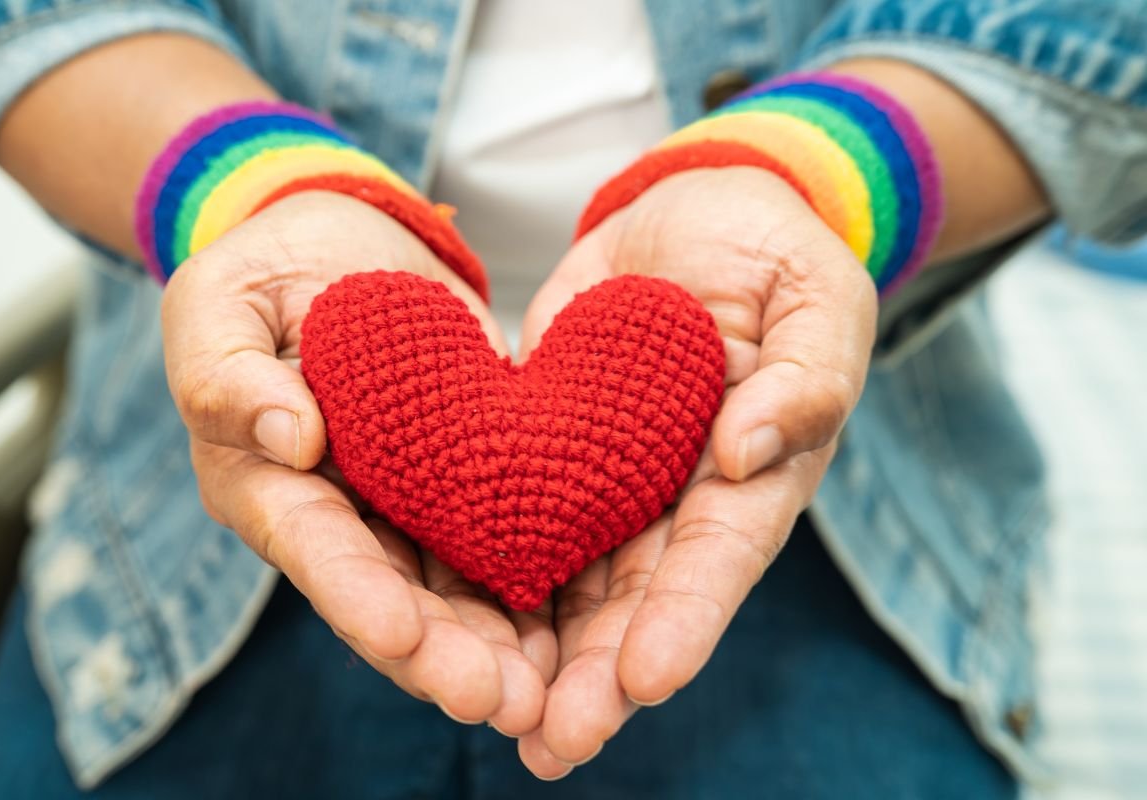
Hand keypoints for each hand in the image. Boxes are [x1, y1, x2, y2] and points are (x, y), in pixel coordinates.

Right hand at [161, 191, 553, 734]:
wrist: (345, 246)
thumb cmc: (265, 271)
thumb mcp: (218, 302)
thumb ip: (227, 371)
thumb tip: (290, 437)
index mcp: (266, 485)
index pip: (313, 548)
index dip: (355, 596)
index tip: (402, 636)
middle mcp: (340, 517)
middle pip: (392, 599)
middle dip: (443, 656)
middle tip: (502, 701)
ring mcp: (406, 508)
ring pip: (454, 593)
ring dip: (498, 648)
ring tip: (551, 693)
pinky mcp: (468, 483)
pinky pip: (502, 542)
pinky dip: (538, 587)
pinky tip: (585, 627)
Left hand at [514, 167, 877, 776]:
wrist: (696, 215)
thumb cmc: (775, 255)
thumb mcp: (817, 296)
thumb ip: (808, 374)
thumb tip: (751, 453)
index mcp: (753, 477)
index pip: (720, 559)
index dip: (686, 621)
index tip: (644, 679)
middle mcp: (677, 500)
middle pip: (637, 601)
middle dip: (598, 675)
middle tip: (555, 743)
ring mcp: (608, 480)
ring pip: (569, 580)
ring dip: (532, 651)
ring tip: (490, 715)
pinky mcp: (546, 446)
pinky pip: (511, 511)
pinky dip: (478, 564)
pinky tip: (434, 615)